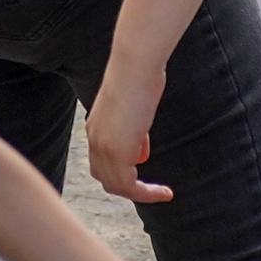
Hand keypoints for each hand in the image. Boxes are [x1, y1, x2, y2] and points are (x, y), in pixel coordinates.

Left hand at [86, 74, 173, 204]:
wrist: (135, 66)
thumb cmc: (139, 77)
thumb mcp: (134, 107)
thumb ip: (134, 131)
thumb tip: (139, 153)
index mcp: (96, 128)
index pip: (102, 160)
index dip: (121, 167)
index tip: (144, 160)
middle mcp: (95, 140)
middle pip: (105, 177)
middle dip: (128, 185)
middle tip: (152, 186)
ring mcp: (104, 148)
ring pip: (116, 186)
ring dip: (139, 193)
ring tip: (161, 193)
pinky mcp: (118, 153)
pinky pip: (129, 187)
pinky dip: (146, 194)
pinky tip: (166, 192)